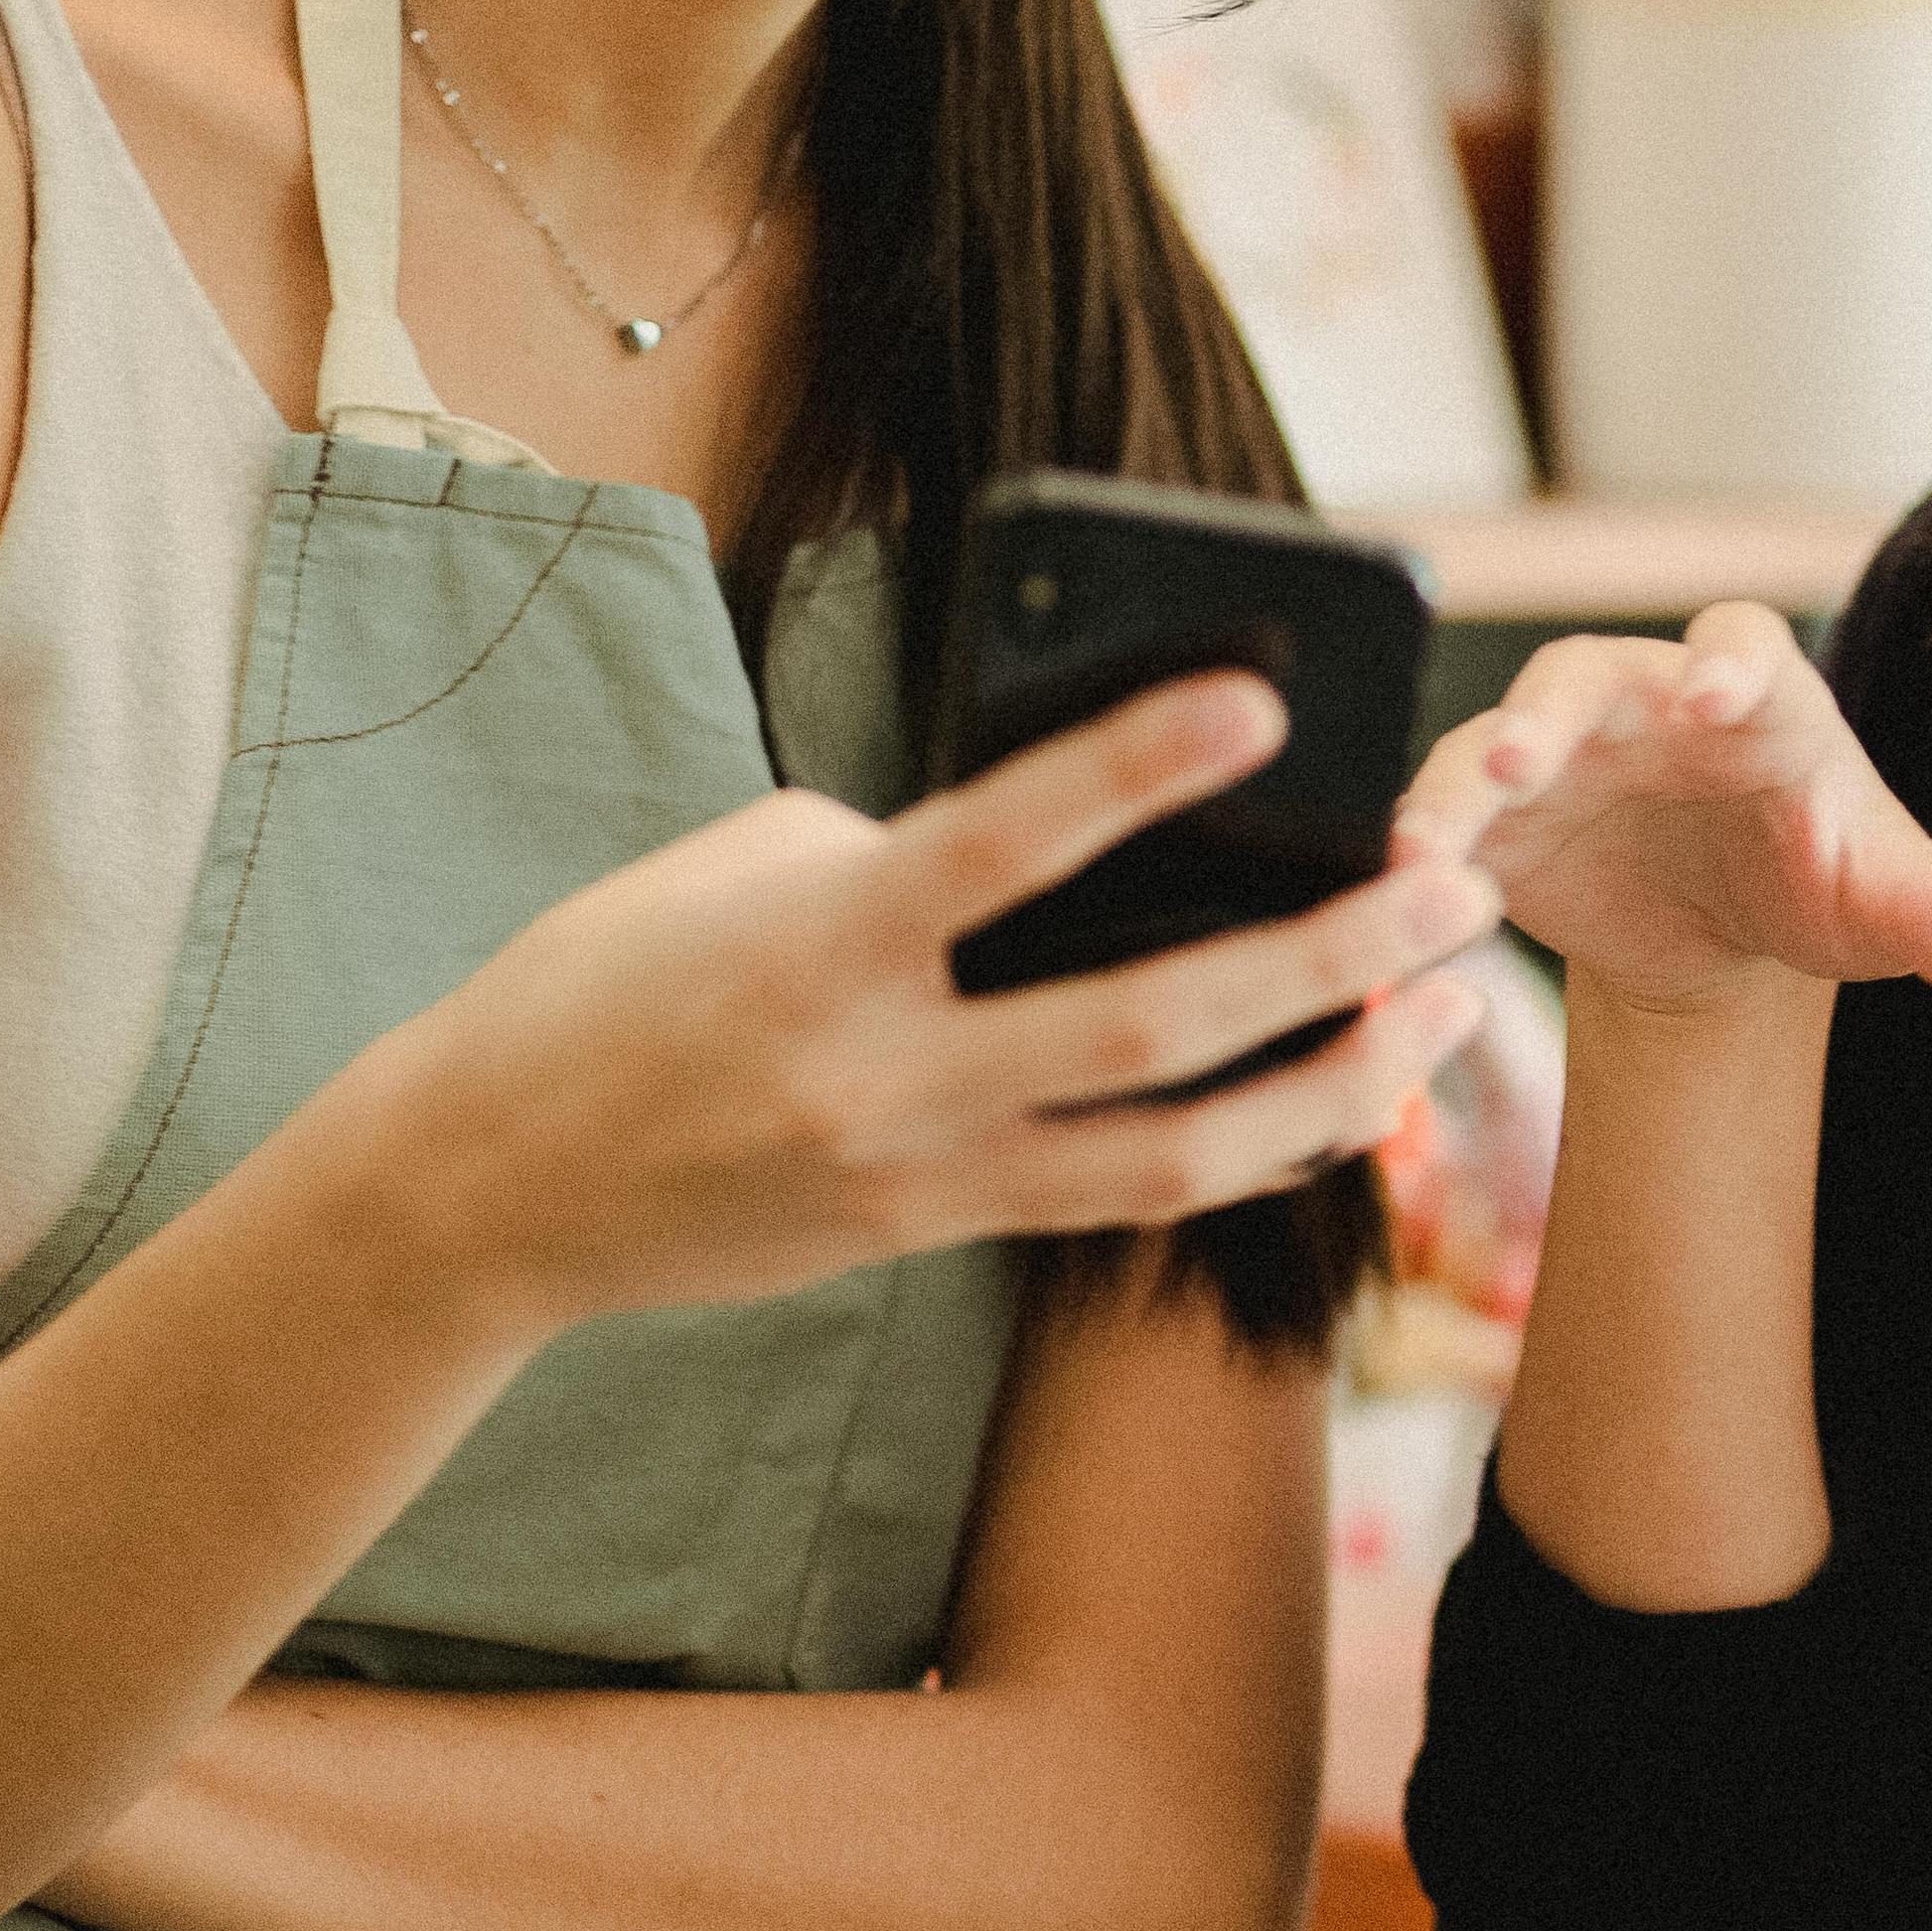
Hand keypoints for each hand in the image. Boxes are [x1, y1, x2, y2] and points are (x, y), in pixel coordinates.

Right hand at [364, 670, 1498, 1335]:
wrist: (483, 1191)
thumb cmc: (604, 983)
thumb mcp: (736, 870)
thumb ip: (907, 849)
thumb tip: (1078, 831)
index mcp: (817, 942)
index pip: (1002, 842)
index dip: (1136, 767)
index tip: (1262, 702)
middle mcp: (882, 1070)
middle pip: (1152, 1020)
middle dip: (1324, 955)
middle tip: (1448, 884)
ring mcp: (918, 1170)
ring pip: (1179, 1148)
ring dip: (1333, 1078)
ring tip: (1447, 1006)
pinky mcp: (935, 1228)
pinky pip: (1128, 1195)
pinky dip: (1249, 1145)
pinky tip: (1345, 1095)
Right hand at [1403, 608, 1931, 1016]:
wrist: (1730, 936)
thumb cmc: (1820, 884)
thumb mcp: (1885, 906)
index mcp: (1756, 700)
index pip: (1742, 644)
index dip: (1723, 660)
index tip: (1710, 693)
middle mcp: (1644, 704)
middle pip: (1587, 673)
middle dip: (1553, 709)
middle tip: (1524, 751)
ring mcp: (1563, 755)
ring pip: (1494, 737)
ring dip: (1462, 776)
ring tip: (1428, 836)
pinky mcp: (1502, 821)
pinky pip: (1447, 815)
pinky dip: (1418, 842)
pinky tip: (1396, 882)